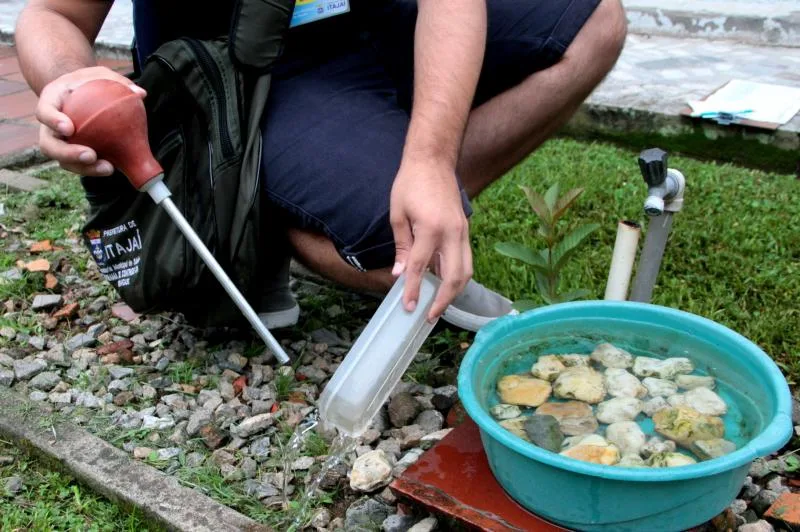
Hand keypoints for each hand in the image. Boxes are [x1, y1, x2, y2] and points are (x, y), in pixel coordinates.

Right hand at [35, 66, 145, 175]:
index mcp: (51, 102)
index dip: (52, 121)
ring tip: (108, 168)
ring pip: (64, 161)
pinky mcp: (73, 154)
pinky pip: (80, 165)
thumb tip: (140, 93)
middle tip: (91, 155)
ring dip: (84, 168)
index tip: (69, 128)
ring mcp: (60, 142)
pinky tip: (115, 167)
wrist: (80, 92)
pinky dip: (95, 169)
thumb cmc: (90, 82)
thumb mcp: (101, 75)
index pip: (43, 111)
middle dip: (67, 153)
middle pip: (49, 145)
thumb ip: (118, 81)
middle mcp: (50, 126)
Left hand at [390, 155, 472, 320]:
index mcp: (431, 228)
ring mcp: (463, 231)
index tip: (408, 307)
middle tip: (430, 315)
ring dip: (454, 291)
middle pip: (454, 277)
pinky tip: (443, 283)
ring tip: (439, 304)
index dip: (412, 290)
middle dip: (443, 300)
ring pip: (466, 271)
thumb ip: (401, 246)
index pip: (420, 267)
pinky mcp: (465, 230)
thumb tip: (399, 274)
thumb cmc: (411, 183)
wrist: (433, 160)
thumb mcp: (398, 214)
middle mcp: (452, 233)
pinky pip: (464, 259)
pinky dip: (456, 275)